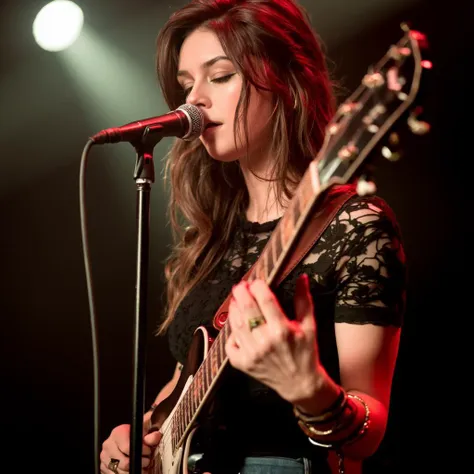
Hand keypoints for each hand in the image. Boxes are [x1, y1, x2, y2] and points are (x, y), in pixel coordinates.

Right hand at [100, 424, 161, 472]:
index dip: (141, 451)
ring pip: (120, 472)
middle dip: (139, 464)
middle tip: (146, 461)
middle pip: (124, 463)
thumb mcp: (145, 432)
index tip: (148, 451)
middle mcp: (108, 445)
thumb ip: (150, 436)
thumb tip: (156, 436)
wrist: (128, 439)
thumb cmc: (136, 435)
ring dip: (134, 471)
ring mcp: (105, 458)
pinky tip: (134, 469)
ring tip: (142, 466)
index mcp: (117, 433)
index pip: (128, 447)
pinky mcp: (104, 468)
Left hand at [225, 274, 324, 403]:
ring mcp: (252, 353)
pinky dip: (231, 331)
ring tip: (236, 301)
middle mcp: (265, 341)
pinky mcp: (243, 363)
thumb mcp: (309, 326)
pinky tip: (236, 324)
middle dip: (241, 293)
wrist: (300, 384)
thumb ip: (303, 300)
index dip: (258, 286)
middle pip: (247, 309)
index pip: (265, 299)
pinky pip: (230, 343)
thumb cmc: (306, 352)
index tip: (256, 281)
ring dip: (234, 308)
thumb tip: (302, 277)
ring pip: (236, 323)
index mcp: (282, 329)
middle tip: (241, 286)